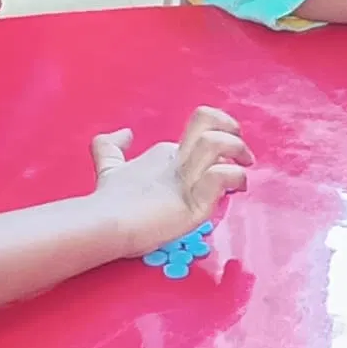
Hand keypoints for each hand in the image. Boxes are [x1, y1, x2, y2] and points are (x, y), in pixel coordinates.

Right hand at [90, 107, 254, 254]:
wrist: (101, 225)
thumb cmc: (107, 203)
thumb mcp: (109, 168)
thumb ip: (111, 147)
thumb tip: (124, 132)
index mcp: (166, 153)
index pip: (202, 131)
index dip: (223, 140)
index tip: (229, 162)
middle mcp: (176, 160)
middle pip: (208, 121)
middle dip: (234, 135)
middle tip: (245, 156)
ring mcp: (184, 180)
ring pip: (216, 144)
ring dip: (237, 152)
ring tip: (243, 170)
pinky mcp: (191, 203)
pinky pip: (219, 177)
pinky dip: (232, 177)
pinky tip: (235, 188)